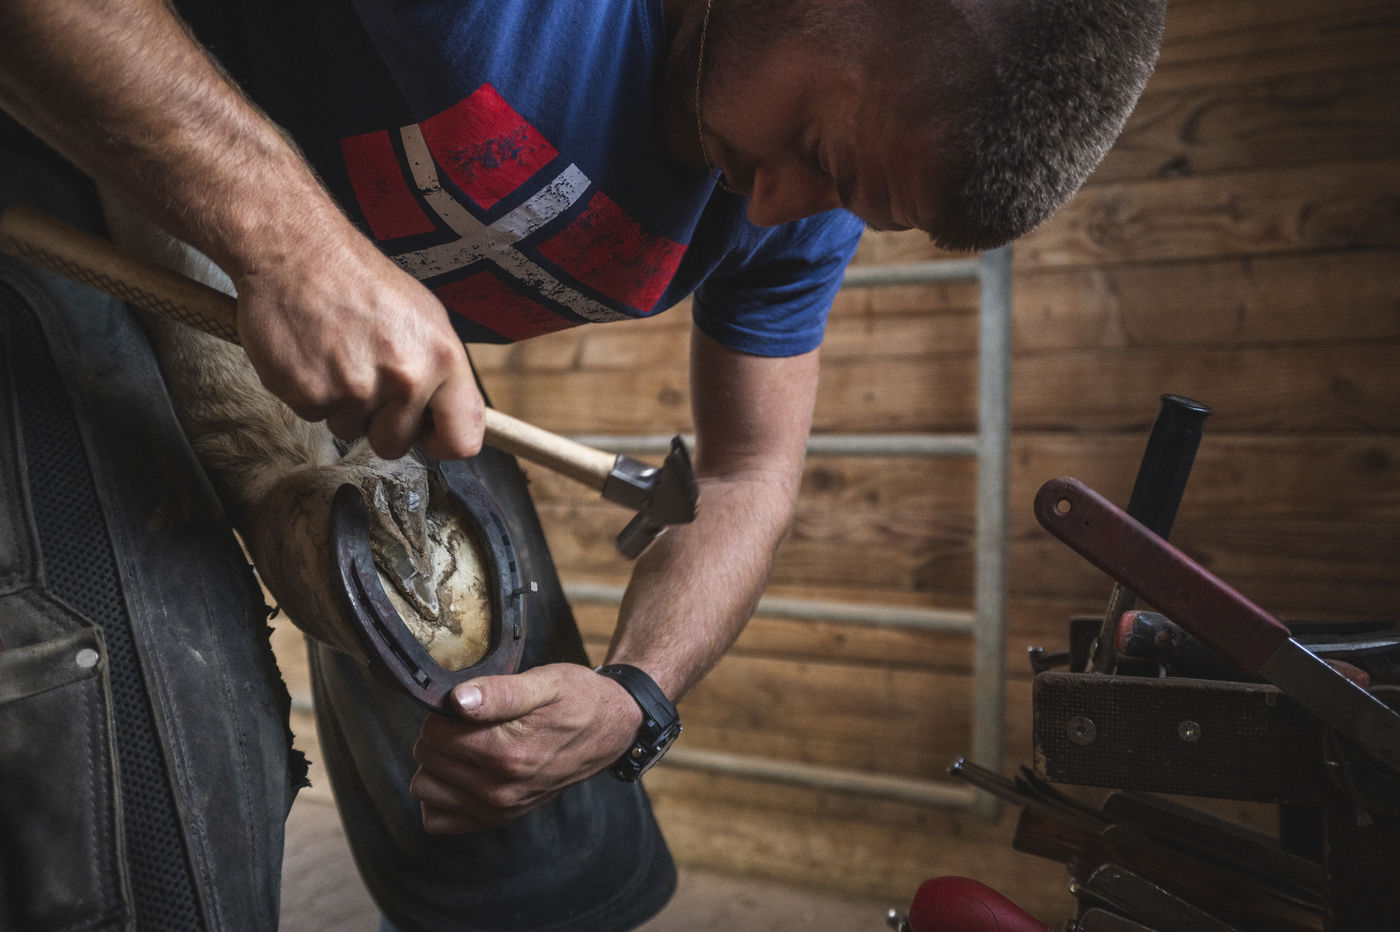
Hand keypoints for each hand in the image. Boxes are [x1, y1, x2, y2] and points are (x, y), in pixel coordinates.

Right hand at [233, 229, 482, 460]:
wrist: (294, 250)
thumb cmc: (360, 281)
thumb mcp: (424, 317)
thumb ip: (441, 373)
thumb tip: (448, 422)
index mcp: (443, 358)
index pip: (462, 438)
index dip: (442, 442)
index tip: (427, 434)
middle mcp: (406, 377)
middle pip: (397, 444)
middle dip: (379, 422)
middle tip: (364, 375)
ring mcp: (356, 389)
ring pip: (351, 431)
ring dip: (342, 404)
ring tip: (336, 353)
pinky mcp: (311, 394)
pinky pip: (315, 417)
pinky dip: (310, 393)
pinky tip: (311, 355)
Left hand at [409, 664, 643, 832]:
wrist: (610, 731)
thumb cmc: (578, 699)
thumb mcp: (546, 683)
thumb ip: (500, 692)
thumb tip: (458, 700)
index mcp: (508, 752)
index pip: (434, 733)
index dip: (443, 712)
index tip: (465, 705)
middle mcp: (500, 788)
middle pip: (428, 758)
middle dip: (440, 735)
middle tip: (469, 722)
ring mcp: (499, 808)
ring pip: (425, 789)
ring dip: (437, 765)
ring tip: (464, 745)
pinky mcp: (499, 818)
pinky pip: (439, 820)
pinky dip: (442, 796)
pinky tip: (462, 772)